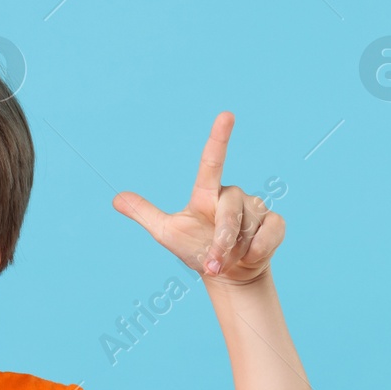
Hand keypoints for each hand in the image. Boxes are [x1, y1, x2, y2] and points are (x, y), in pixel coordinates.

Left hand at [112, 112, 284, 285]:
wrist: (227, 274)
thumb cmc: (196, 248)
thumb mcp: (167, 233)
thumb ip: (145, 214)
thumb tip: (116, 199)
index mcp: (207, 192)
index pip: (212, 161)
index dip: (219, 138)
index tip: (226, 115)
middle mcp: (232, 195)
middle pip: (231, 209)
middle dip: (223, 240)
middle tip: (214, 263)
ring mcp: (255, 208)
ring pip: (250, 224)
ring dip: (237, 249)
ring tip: (230, 259)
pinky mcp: (274, 224)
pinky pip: (271, 231)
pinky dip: (260, 248)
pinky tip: (251, 256)